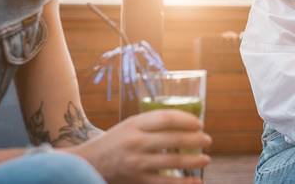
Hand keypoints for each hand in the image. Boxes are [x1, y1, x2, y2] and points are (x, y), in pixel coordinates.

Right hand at [69, 109, 211, 183]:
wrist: (86, 163)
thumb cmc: (115, 141)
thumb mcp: (130, 125)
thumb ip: (153, 123)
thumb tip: (187, 123)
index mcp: (135, 123)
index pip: (167, 117)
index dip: (187, 120)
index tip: (200, 123)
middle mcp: (135, 141)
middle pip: (173, 138)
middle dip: (195, 140)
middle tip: (208, 140)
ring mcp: (136, 162)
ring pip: (172, 160)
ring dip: (193, 160)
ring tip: (206, 159)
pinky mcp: (136, 180)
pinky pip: (165, 183)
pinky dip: (183, 183)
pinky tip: (195, 182)